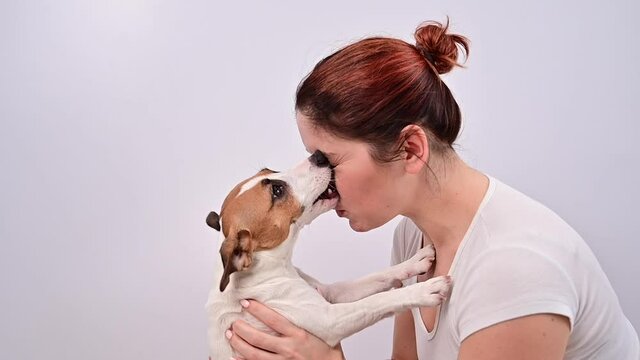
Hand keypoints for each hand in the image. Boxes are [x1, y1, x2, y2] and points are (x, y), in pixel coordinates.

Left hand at [227, 299, 344, 359]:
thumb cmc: (328, 351)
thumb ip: (315, 310)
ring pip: (254, 354)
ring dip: (239, 344)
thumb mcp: (324, 328)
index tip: (246, 302)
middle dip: (242, 329)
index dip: (257, 310)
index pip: (273, 319)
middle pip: (258, 338)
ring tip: (230, 335)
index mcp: (298, 335)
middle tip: (233, 322)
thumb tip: (315, 289)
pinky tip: (234, 356)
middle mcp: (289, 349)